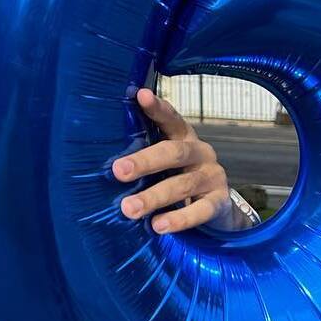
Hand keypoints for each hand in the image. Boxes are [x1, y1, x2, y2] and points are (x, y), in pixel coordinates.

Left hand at [112, 87, 231, 233]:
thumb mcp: (165, 161)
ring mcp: (212, 176)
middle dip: (144, 162)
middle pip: (173, 153)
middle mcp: (200, 152)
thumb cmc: (177, 175)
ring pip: (182, 185)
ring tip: (129, 209)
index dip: (157, 108)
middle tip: (118, 170)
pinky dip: (179, 218)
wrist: (218, 205)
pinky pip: (200, 211)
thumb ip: (145, 153)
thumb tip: (101, 157)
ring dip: (154, 197)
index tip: (140, 95)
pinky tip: (159, 225)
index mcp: (184, 136)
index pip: (171, 118)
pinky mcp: (219, 202)